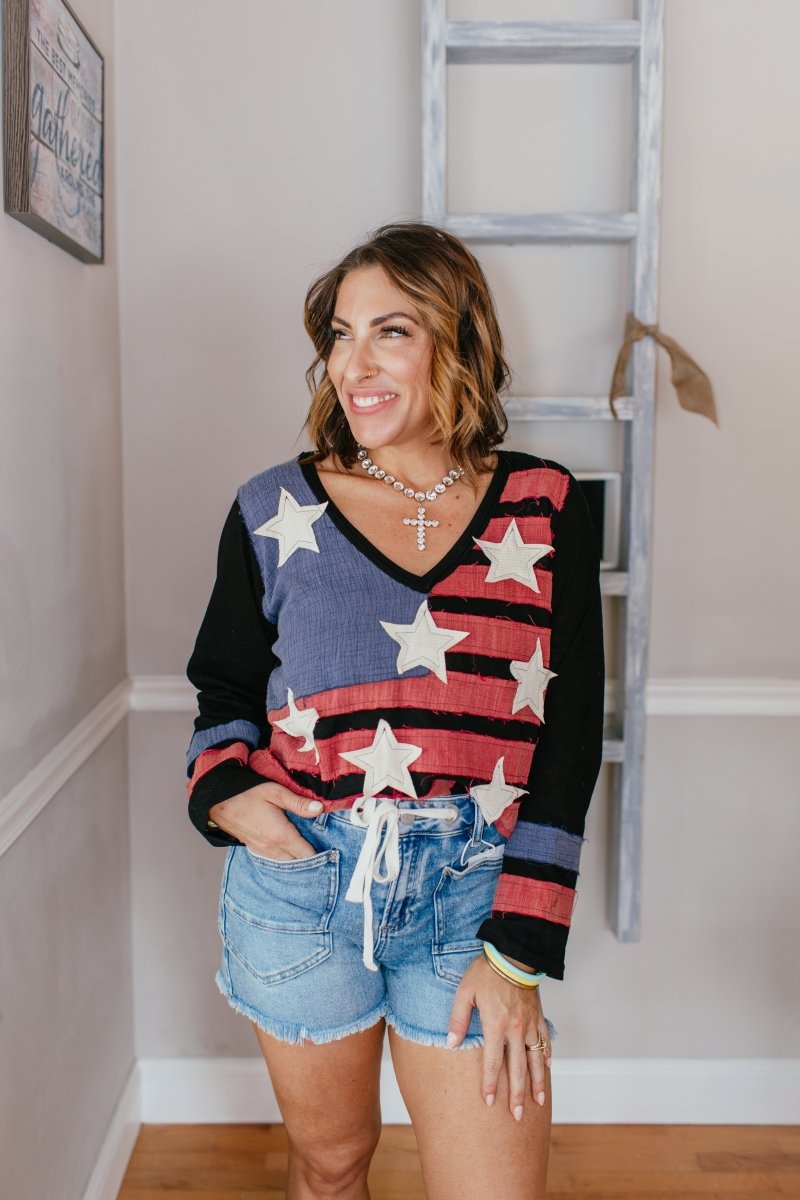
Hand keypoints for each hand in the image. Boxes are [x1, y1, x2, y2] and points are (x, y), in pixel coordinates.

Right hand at [208, 782, 323, 859]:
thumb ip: (298, 803)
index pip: (306, 855)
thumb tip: (320, 809)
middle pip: (297, 862)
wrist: (218, 801)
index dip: (321, 855)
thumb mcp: (275, 792)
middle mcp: (272, 848)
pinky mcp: (255, 848)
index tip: (333, 852)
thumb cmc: (247, 793)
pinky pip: (275, 859)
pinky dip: (285, 856)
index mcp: (281, 836)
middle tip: (325, 851)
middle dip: (311, 859)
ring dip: (297, 858)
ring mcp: (262, 850)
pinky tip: (290, 848)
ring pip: (286, 862)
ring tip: (310, 850)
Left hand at [447, 953, 550, 1119]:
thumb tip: (450, 1044)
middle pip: (517, 1069)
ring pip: (535, 1060)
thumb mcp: (465, 993)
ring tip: (537, 1102)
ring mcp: (530, 1024)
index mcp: (496, 1025)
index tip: (489, 1101)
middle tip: (517, 1116)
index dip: (491, 1084)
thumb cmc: (486, 972)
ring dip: (536, 1083)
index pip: (493, 1063)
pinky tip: (546, 1069)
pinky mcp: (538, 1017)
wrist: (514, 954)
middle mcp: (516, 1030)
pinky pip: (544, 1042)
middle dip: (517, 1095)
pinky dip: (546, 1057)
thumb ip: (458, 1020)